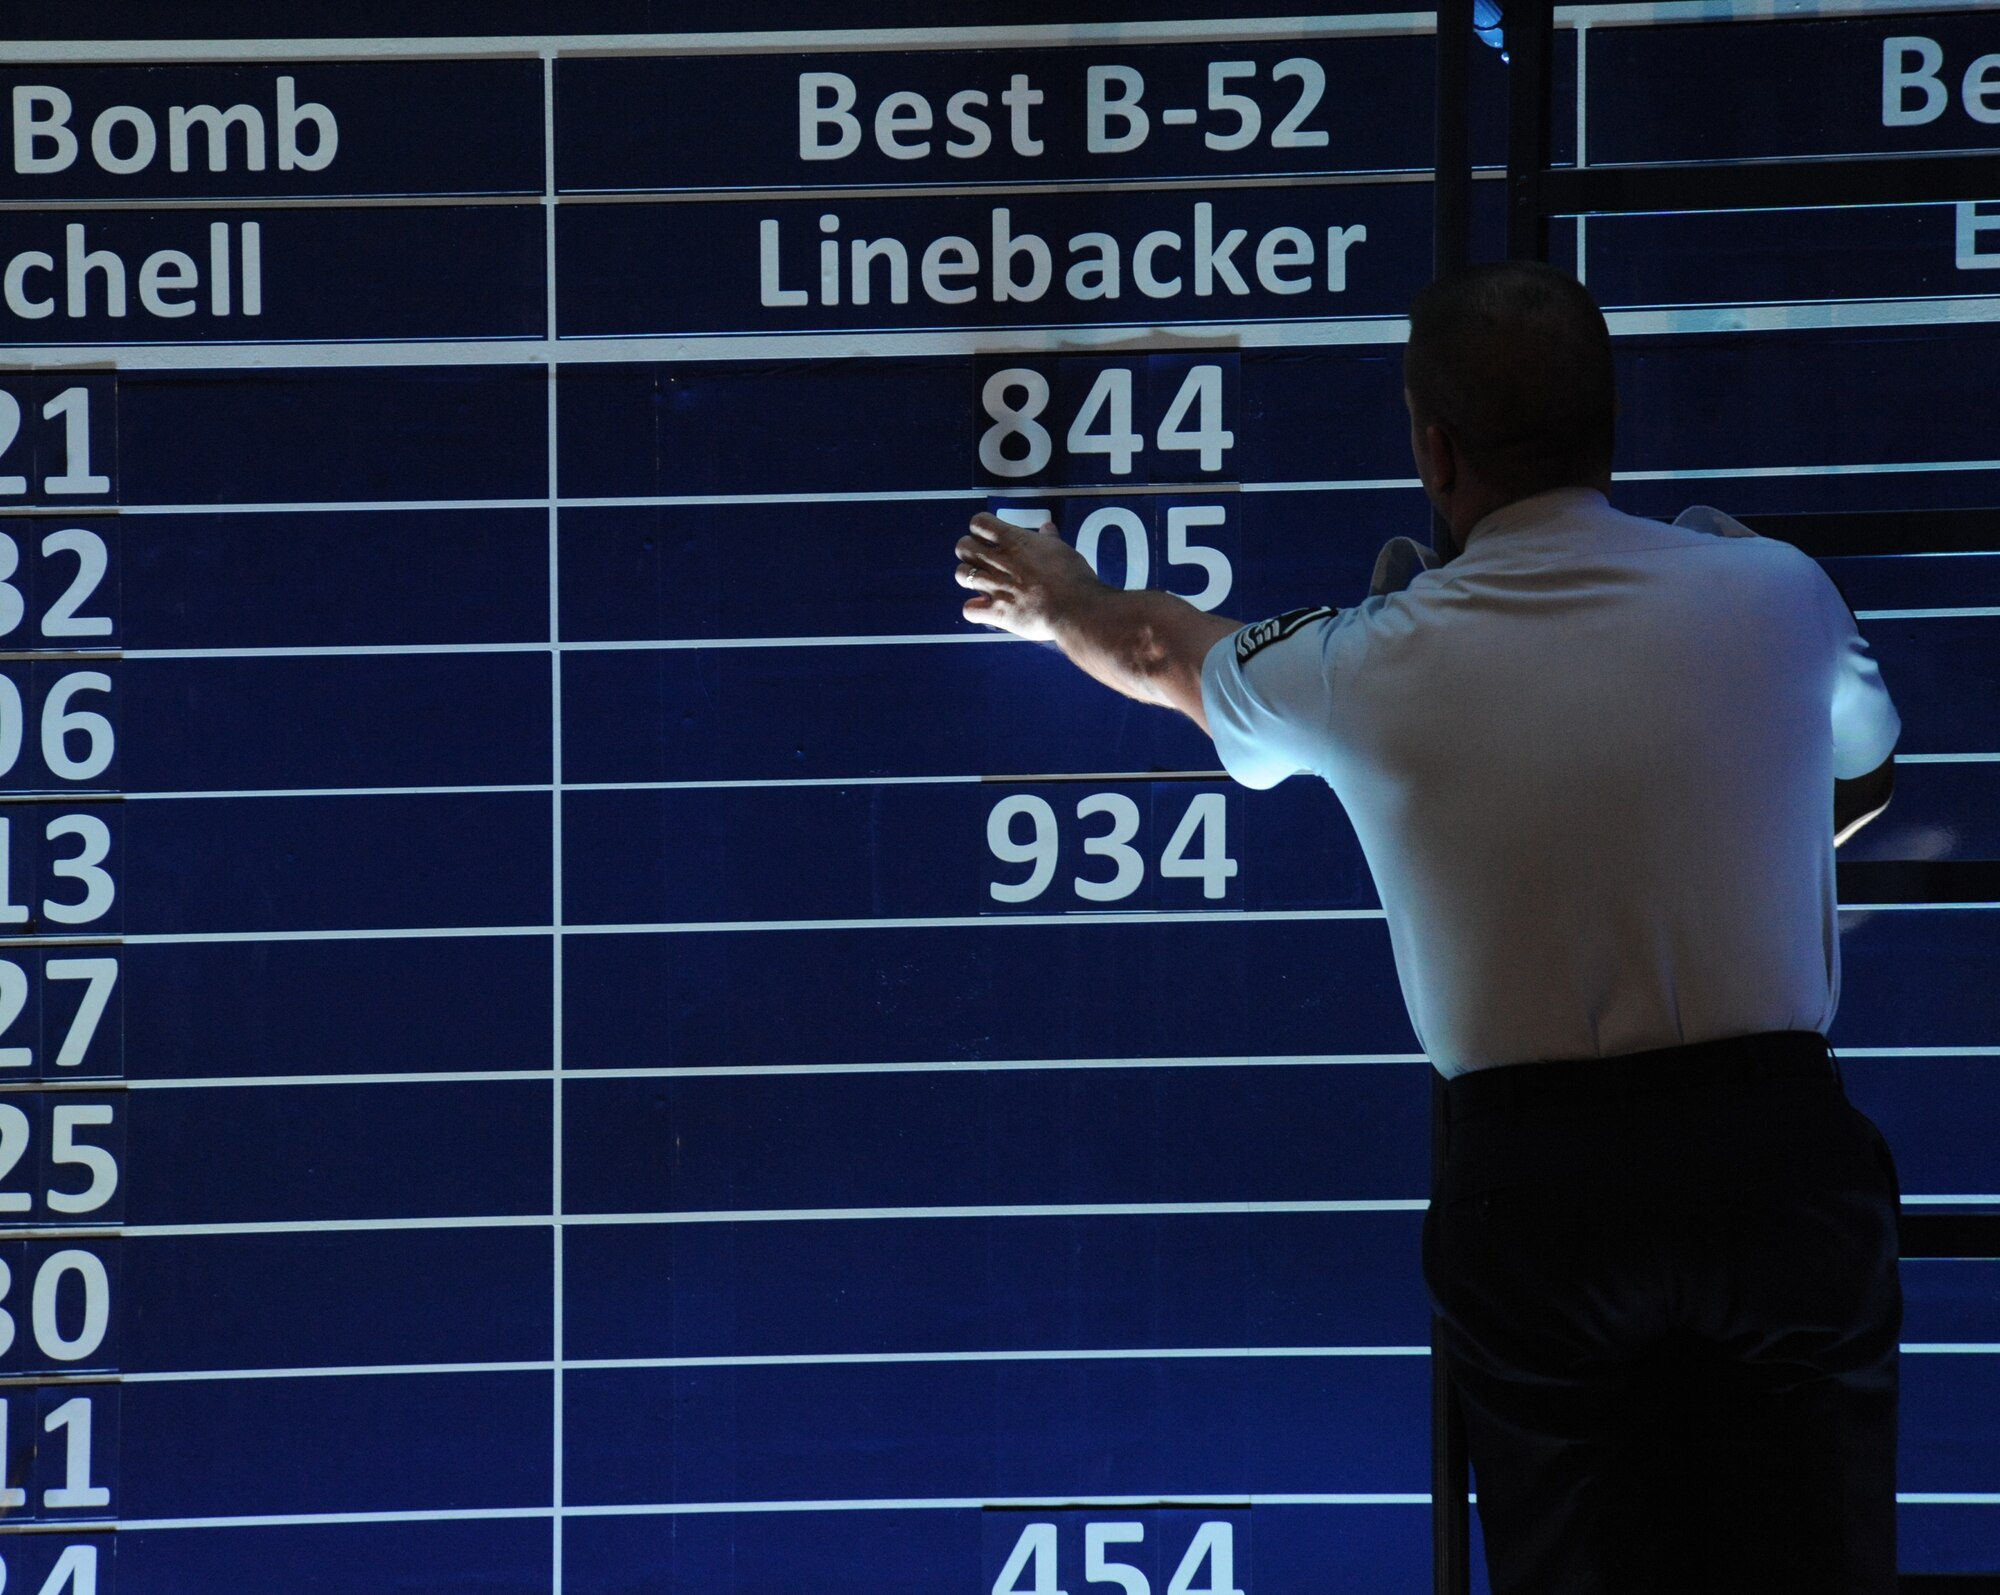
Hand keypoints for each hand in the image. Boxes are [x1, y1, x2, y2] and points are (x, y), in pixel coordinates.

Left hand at [955, 512, 1105, 642]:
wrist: (1074, 608)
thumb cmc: (1072, 577)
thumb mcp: (1062, 549)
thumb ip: (1048, 538)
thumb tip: (1047, 528)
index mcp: (1014, 541)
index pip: (979, 523)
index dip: (980, 528)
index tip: (987, 535)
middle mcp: (999, 561)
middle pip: (963, 546)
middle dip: (968, 551)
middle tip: (980, 559)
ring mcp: (994, 586)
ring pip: (961, 575)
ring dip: (968, 577)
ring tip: (981, 582)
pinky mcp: (996, 612)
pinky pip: (969, 610)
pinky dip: (974, 609)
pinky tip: (984, 608)